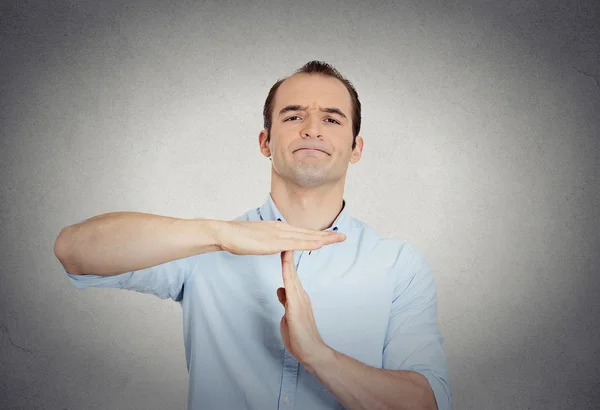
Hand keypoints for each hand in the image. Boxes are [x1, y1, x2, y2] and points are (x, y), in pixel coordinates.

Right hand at [217, 220, 345, 254]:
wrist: (224, 233)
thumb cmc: (237, 238)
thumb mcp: (257, 239)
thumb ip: (267, 241)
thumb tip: (273, 244)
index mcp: (278, 229)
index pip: (302, 232)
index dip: (317, 234)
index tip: (330, 236)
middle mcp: (281, 228)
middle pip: (308, 232)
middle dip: (327, 235)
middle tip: (343, 236)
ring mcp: (278, 234)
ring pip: (306, 236)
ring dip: (324, 237)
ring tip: (338, 239)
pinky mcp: (273, 242)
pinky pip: (295, 243)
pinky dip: (309, 243)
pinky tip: (320, 244)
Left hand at [277, 250, 332, 371]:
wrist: (311, 351)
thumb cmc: (300, 337)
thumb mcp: (288, 315)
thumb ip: (285, 301)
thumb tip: (280, 290)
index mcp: (298, 297)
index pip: (290, 275)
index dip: (286, 260)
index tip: (282, 247)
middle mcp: (300, 295)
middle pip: (291, 271)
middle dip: (288, 254)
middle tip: (284, 238)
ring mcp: (299, 300)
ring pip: (292, 276)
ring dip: (288, 260)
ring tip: (285, 244)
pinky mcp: (296, 307)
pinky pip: (290, 287)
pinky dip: (287, 274)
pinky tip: (285, 265)